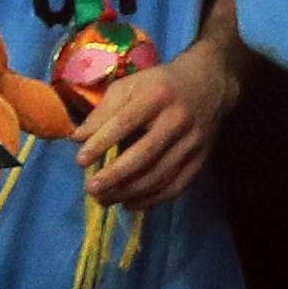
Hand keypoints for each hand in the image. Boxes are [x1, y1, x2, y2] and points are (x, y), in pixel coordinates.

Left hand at [76, 33, 235, 209]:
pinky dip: (152, 200)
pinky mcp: (202, 158)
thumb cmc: (160, 85)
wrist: (209, 84)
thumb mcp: (130, 86)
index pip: (126, 122)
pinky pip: (177, 185)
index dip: (101, 143)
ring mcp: (193, 141)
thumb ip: (103, 111)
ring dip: (129, 192)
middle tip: (91, 188)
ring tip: (104, 199)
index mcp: (158, 96)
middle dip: (115, 174)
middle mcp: (179, 119)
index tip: (80, 160)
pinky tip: (130, 203)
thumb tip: (78, 139)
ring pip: (161, 174)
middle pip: (145, 153)